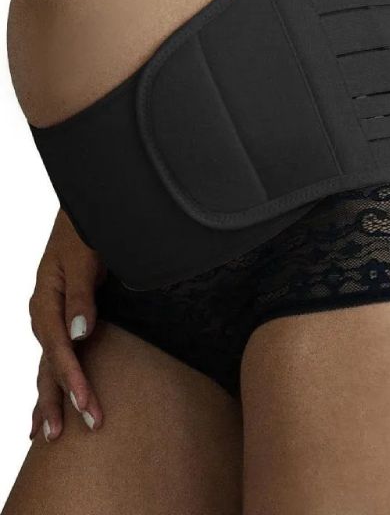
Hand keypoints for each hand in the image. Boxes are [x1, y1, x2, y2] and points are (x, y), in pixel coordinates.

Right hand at [28, 209, 105, 440]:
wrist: (83, 214)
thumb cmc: (84, 231)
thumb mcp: (82, 258)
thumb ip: (80, 295)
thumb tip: (80, 335)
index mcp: (44, 301)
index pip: (58, 349)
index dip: (72, 379)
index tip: (86, 405)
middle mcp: (42, 314)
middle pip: (48, 364)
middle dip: (58, 400)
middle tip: (66, 436)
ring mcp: (49, 318)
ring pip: (46, 365)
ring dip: (50, 398)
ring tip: (45, 435)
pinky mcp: (61, 318)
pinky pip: (54, 356)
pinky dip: (51, 381)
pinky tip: (45, 403)